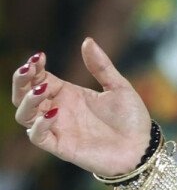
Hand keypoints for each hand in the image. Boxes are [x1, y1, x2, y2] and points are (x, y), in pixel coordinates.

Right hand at [11, 37, 152, 177]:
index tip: (40, 56)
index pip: (39, 78)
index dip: (33, 67)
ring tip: (42, 89)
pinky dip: (39, 125)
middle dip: (21, 81)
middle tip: (29, 69)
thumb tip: (87, 40)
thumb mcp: (118, 87)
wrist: (142, 148)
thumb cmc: (131, 119)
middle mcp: (58, 110)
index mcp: (68, 94)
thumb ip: (101, 66)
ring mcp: (58, 129)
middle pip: (23, 95)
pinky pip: (38, 137)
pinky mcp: (62, 147)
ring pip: (24, 115)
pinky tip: (53, 113)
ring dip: (27, 100)